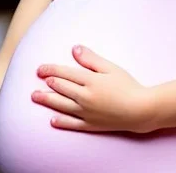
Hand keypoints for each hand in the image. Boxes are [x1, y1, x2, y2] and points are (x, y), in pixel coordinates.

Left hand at [32, 45, 156, 132]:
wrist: (139, 109)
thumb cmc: (128, 85)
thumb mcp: (111, 68)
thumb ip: (91, 59)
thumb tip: (75, 49)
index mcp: (90, 81)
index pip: (65, 73)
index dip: (51, 70)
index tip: (40, 68)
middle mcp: (84, 97)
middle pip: (61, 88)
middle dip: (48, 83)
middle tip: (37, 79)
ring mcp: (86, 113)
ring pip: (61, 105)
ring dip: (47, 100)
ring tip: (36, 97)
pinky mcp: (90, 125)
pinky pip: (71, 124)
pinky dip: (61, 121)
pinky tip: (52, 120)